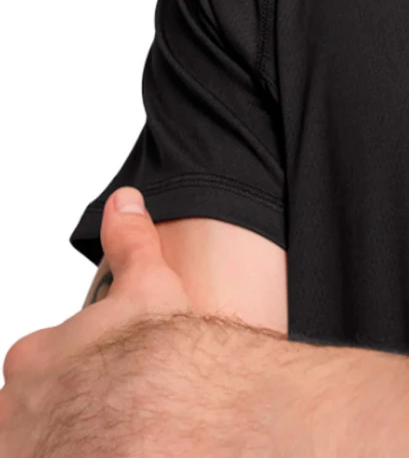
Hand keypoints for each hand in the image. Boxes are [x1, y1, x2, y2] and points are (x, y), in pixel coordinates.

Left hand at [0, 186, 193, 456]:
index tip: (111, 373)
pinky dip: (75, 450)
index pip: (42, 362)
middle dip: (68, 405)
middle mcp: (15, 406)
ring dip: (66, 433)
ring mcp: (23, 449)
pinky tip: (104, 446)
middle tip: (112, 406)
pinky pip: (47, 456)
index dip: (82, 365)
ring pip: (38, 438)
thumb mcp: (149, 285)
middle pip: (34, 406)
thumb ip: (131, 242)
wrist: (168, 420)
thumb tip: (123, 202)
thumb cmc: (156, 358)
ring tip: (116, 434)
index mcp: (35, 356)